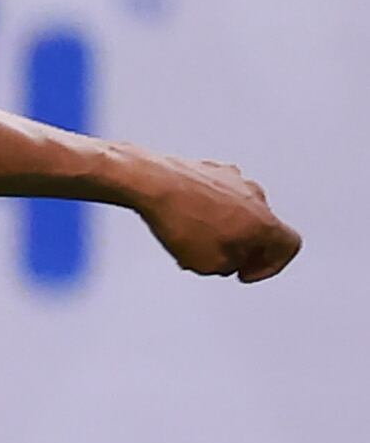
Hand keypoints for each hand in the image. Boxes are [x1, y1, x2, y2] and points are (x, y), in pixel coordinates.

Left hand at [125, 152, 300, 282]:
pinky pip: (216, 197)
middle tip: (215, 261)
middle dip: (240, 249)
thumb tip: (230, 258)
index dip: (271, 266)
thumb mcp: (209, 264)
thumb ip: (229, 266)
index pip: (289, 245)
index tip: (244, 273)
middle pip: (260, 228)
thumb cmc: (182, 222)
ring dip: (220, 231)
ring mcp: (234, 179)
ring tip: (190, 245)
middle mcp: (256, 196)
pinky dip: (205, 213)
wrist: (153, 182)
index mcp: (264, 221)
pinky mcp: (211, 170)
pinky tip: (179, 223)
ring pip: (236, 212)